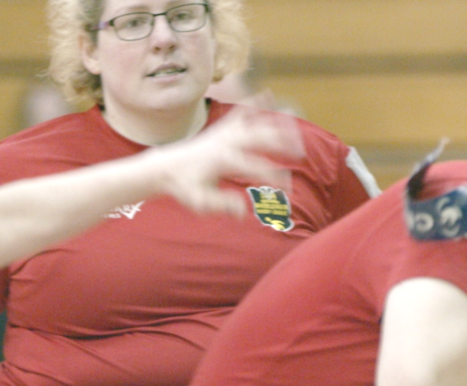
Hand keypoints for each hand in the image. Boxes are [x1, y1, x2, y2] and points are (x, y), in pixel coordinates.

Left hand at [155, 107, 303, 216]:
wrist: (166, 167)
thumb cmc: (183, 187)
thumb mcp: (199, 201)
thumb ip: (221, 205)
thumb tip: (242, 211)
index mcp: (223, 160)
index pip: (256, 167)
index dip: (274, 176)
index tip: (287, 188)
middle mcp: (226, 141)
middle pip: (261, 136)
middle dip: (283, 143)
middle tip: (300, 154)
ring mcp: (224, 131)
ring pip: (256, 119)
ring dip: (276, 121)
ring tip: (296, 123)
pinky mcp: (222, 127)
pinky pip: (240, 110)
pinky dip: (253, 102)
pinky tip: (267, 94)